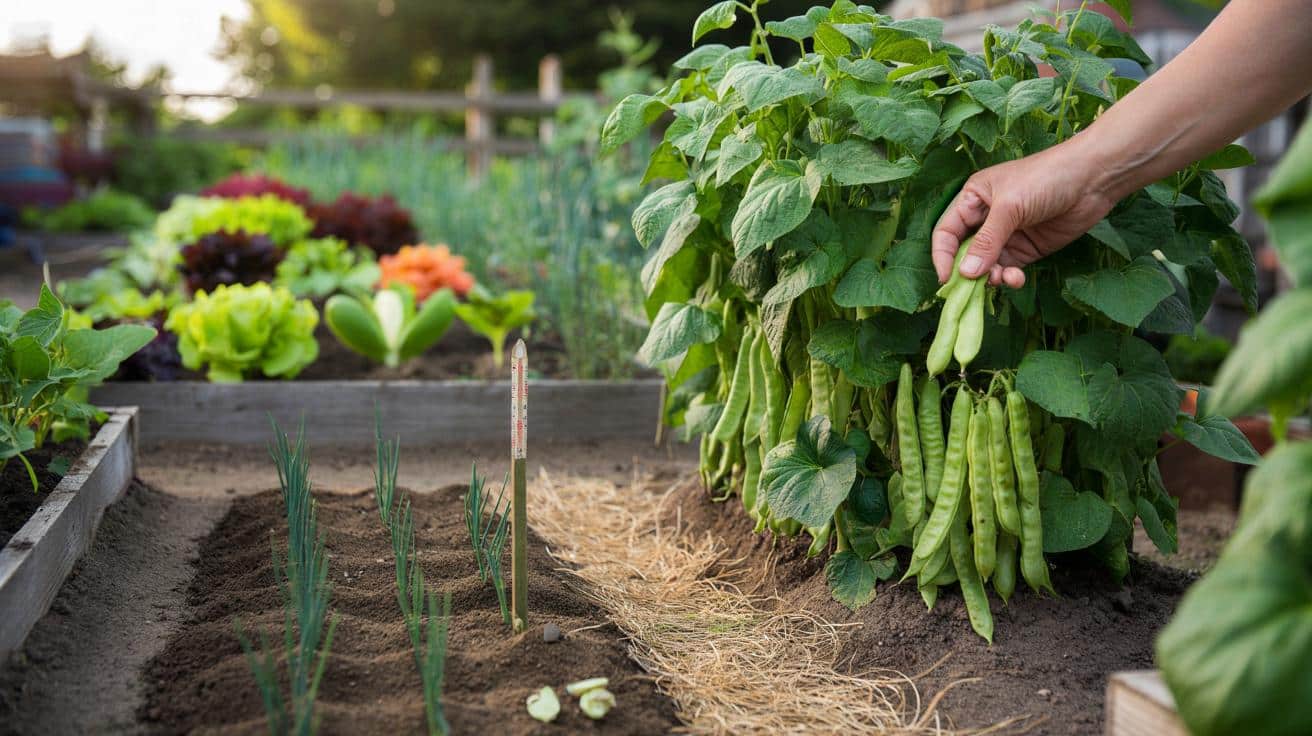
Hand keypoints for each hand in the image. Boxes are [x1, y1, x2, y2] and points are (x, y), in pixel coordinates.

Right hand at [931, 142, 1117, 287]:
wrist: (1093, 179)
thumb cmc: (1046, 178)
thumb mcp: (1010, 207)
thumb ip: (987, 241)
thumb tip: (965, 273)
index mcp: (973, 199)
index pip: (947, 232)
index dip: (943, 256)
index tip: (947, 279)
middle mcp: (986, 218)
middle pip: (964, 253)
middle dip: (968, 271)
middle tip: (973, 288)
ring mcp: (1007, 235)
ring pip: (986, 265)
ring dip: (990, 277)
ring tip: (1002, 279)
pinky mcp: (1026, 249)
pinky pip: (1008, 269)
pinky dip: (1009, 278)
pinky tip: (1017, 279)